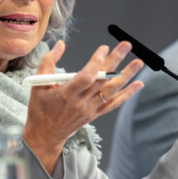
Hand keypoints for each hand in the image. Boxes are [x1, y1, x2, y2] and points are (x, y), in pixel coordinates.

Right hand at [23, 40, 143, 173]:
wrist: (45, 135)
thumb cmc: (40, 108)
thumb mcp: (38, 84)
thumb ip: (48, 61)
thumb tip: (60, 43)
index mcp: (66, 94)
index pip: (86, 77)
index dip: (96, 62)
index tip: (103, 48)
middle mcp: (81, 102)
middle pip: (102, 80)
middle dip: (116, 61)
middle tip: (126, 45)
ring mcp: (90, 109)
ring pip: (112, 91)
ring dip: (127, 76)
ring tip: (139, 62)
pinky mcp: (95, 114)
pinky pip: (114, 103)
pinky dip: (127, 94)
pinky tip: (139, 84)